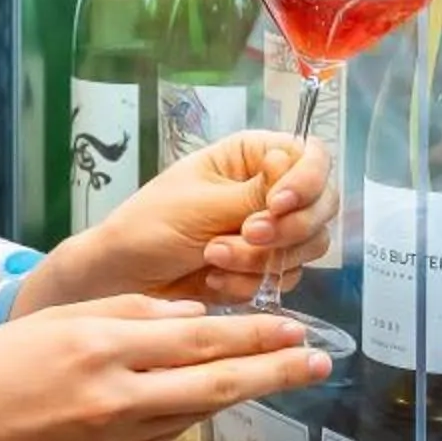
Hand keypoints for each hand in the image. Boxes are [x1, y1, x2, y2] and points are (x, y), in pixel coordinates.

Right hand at [0, 296, 329, 440]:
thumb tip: (188, 316)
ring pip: (193, 412)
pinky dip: (188, 417)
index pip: (196, 334)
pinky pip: (159, 439)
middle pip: (212, 378)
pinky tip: (211, 402)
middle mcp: (113, 393)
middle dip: (273, 367)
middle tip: (319, 359)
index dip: (251, 330)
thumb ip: (122, 315)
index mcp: (97, 343)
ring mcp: (110, 439)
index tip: (293, 324)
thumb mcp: (50, 322)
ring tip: (284, 376)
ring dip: (242, 393)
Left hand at [35, 133, 336, 309]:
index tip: (279, 204)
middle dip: (285, 229)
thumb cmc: (148, 227)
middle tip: (247, 236)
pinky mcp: (264, 268)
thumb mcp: (201, 205)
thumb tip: (291, 169)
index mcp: (253, 157)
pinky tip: (214, 280)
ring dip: (262, 259)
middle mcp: (269, 190)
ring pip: (306, 247)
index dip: (306, 181)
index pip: (311, 157)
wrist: (120, 280)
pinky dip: (251, 283)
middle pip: (321, 205)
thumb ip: (254, 193)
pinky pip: (286, 278)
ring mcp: (270, 232)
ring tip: (213, 258)